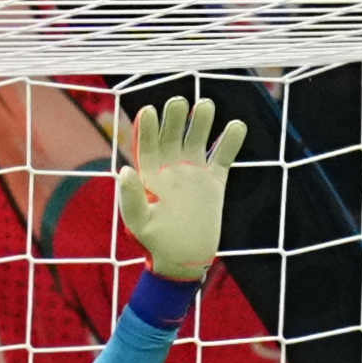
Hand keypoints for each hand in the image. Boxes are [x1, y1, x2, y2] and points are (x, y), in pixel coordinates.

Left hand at [103, 89, 247, 280]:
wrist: (184, 259)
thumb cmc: (156, 242)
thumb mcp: (139, 222)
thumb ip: (131, 198)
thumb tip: (124, 170)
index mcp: (150, 173)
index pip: (147, 144)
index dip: (147, 127)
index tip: (149, 111)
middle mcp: (171, 167)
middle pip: (173, 135)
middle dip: (175, 118)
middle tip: (180, 103)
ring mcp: (193, 172)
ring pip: (197, 139)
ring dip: (201, 122)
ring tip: (206, 105)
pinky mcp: (214, 182)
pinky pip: (223, 157)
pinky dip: (230, 142)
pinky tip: (237, 125)